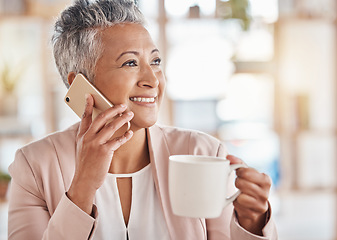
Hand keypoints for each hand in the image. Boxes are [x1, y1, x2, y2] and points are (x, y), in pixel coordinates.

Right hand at [67, 94, 133, 214]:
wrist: (84, 181)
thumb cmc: (85, 164)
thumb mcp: (82, 148)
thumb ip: (88, 136)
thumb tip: (97, 127)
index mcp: (81, 136)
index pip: (84, 117)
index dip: (87, 105)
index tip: (90, 95)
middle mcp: (87, 138)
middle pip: (101, 118)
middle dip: (113, 109)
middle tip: (122, 105)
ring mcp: (95, 144)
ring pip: (111, 127)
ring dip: (122, 119)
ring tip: (130, 115)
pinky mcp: (104, 152)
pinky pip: (117, 141)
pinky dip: (125, 136)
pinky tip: (130, 132)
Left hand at [227, 155, 271, 235]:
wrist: (255, 204)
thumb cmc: (250, 183)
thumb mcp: (247, 172)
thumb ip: (238, 163)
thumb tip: (228, 157)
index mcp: (266, 180)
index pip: (246, 172)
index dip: (239, 172)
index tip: (240, 173)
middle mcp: (266, 193)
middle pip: (241, 184)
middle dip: (237, 183)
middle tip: (239, 183)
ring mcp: (261, 205)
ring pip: (240, 197)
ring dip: (236, 194)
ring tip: (240, 192)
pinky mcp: (254, 215)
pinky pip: (238, 207)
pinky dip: (236, 204)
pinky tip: (240, 202)